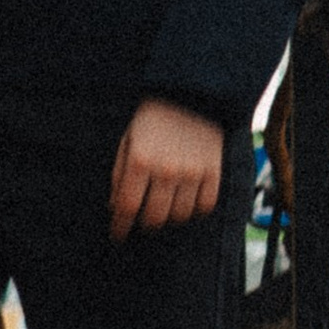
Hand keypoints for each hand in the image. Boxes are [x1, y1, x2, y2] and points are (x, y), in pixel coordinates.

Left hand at [109, 96, 225, 242]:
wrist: (191, 92)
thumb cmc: (153, 118)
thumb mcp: (127, 140)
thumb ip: (119, 175)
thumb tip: (115, 208)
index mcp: (140, 160)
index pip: (127, 207)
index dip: (120, 227)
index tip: (117, 236)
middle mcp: (166, 169)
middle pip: (154, 218)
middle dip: (144, 224)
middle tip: (142, 220)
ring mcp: (193, 172)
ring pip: (179, 216)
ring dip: (169, 217)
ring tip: (164, 207)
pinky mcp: (214, 171)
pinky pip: (205, 206)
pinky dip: (194, 210)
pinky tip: (186, 202)